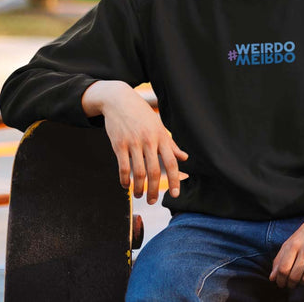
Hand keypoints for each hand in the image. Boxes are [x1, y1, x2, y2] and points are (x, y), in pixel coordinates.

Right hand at [82, 80, 188, 203]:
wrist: (120, 100)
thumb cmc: (142, 115)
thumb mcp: (159, 126)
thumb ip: (171, 144)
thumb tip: (184, 157)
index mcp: (161, 137)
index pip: (171, 162)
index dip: (175, 179)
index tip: (175, 194)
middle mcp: (149, 141)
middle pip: (155, 171)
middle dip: (155, 190)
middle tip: (153, 201)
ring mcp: (133, 143)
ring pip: (138, 172)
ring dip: (139, 188)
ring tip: (139, 195)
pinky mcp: (119, 144)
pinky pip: (123, 167)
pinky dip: (125, 180)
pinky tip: (126, 186)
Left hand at [269, 198, 303, 288]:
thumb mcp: (293, 239)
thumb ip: (281, 257)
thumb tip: (272, 278)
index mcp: (295, 242)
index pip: (284, 268)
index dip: (280, 280)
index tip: (281, 284)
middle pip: (294, 276)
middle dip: (290, 284)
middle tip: (291, 285)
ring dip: (302, 282)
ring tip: (301, 279)